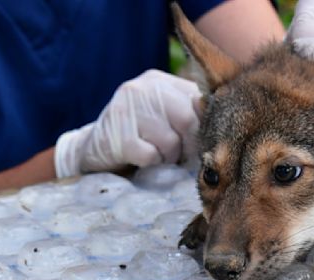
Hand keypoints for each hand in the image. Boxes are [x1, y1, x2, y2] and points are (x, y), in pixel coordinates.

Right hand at [55, 70, 200, 177]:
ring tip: (157, 156)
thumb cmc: (141, 136)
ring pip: (170, 141)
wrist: (94, 148)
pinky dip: (150, 163)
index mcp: (161, 81)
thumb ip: (190, 115)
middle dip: (188, 146)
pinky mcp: (115, 132)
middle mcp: (144, 88)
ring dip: (168, 157)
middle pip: (188, 120)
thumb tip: (220, 123)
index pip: (198, 102)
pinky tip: (141, 158)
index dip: (204, 128)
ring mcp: (127, 107)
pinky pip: (149, 155)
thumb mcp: (166, 117)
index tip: (198, 143)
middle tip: (180, 156)